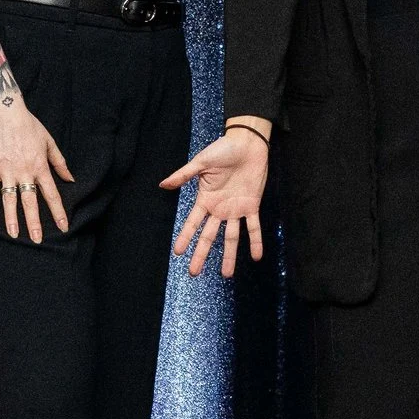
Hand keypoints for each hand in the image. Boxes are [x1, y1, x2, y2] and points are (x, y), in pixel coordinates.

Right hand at [0, 100, 72, 242]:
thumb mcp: (50, 143)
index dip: (58, 212)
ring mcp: (5, 172)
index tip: (63, 227)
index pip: (51, 194)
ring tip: (14, 235)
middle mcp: (23, 172)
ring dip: (11, 218)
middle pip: (30, 202)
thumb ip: (60, 162)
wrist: (6, 112)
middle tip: (38, 240)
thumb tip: (71, 178)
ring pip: (9, 200)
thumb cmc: (30, 126)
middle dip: (34, 222)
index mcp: (39, 167)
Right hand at [160, 125, 269, 275]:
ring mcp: (236, 209)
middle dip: (202, 254)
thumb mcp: (201, 162)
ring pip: (231, 237)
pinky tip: (256, 257)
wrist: (247, 143)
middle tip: (194, 273)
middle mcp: (219, 209)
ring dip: (229, 256)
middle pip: (209, 236)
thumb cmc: (222, 149)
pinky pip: (254, 227)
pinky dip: (256, 241)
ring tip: (226, 274)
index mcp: (205, 199)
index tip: (177, 253)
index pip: (193, 223)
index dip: (185, 238)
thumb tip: (162, 185)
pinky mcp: (252, 205)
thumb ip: (183, 175)